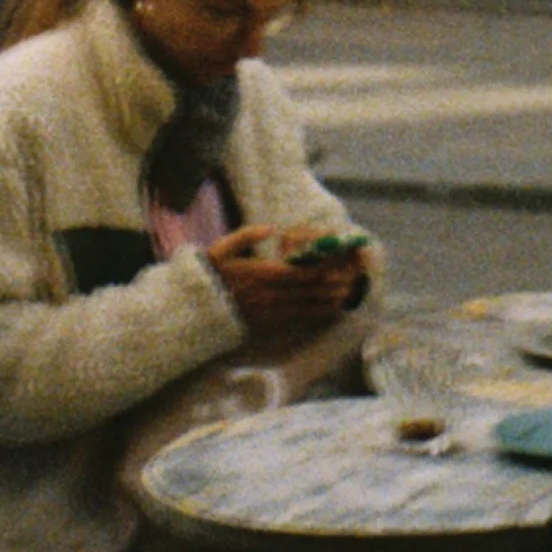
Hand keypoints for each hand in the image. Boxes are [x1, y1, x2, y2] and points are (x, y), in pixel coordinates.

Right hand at [205, 225, 364, 338]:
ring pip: (308, 305)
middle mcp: (271, 295)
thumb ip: (247, 235)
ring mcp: (271, 312)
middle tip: (355, 275)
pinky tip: (331, 308)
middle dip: (334, 282)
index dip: (323, 266)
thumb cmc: (210, 274)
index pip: (301, 271)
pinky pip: (298, 318)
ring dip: (331, 298)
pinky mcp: (269, 323)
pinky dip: (317, 312)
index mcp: (262, 275)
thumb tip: (271, 228)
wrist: (195, 309)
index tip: (340, 258)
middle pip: (310, 289)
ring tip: (351, 291)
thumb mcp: (223, 248)